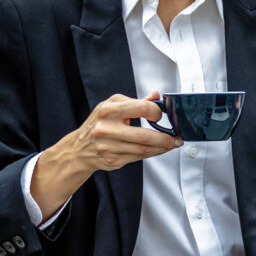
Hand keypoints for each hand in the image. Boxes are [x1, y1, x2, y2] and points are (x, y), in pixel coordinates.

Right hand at [31, 92, 181, 221]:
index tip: (162, 114)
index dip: (156, 112)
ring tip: (172, 144)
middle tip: (176, 137)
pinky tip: (159, 150)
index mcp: (108, 110)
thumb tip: (157, 96)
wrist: (79, 148)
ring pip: (143, 149)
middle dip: (165, 138)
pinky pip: (139, 157)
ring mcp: (109, 147)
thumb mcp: (112, 106)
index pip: (140, 108)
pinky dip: (153, 153)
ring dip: (162, 147)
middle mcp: (107, 129)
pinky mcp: (113, 160)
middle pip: (144, 135)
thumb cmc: (99, 123)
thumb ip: (136, 102)